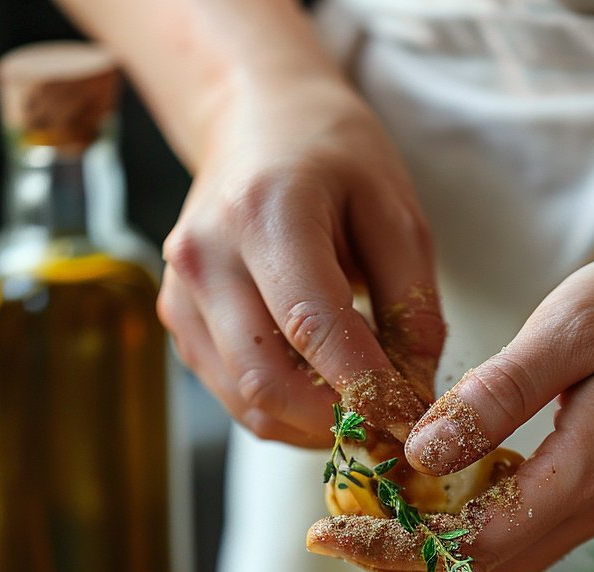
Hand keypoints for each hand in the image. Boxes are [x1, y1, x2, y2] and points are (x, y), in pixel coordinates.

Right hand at [159, 73, 444, 447]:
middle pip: (267, 382)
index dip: (365, 388)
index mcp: (264, 213)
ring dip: (311, 425)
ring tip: (360, 409)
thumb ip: (413, 302)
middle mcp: (206, 257)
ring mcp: (182, 295)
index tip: (412, 418)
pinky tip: (323, 388)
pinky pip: (234, 395)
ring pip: (247, 403)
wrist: (256, 122)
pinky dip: (286, 410)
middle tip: (388, 428)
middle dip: (335, 421)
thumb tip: (414, 391)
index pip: (311, 327)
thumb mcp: (395, 209)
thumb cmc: (333, 158)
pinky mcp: (179, 322)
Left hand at [308, 231, 593, 571]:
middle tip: (337, 529)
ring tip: (371, 515)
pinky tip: (431, 492)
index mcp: (584, 476)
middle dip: (401, 561)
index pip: (470, 547)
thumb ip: (495, 398)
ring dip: (432, 550)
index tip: (328, 533)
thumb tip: (423, 457)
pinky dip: (466, 527)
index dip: (393, 548)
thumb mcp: (568, 330)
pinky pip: (520, 531)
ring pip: (500, 561)